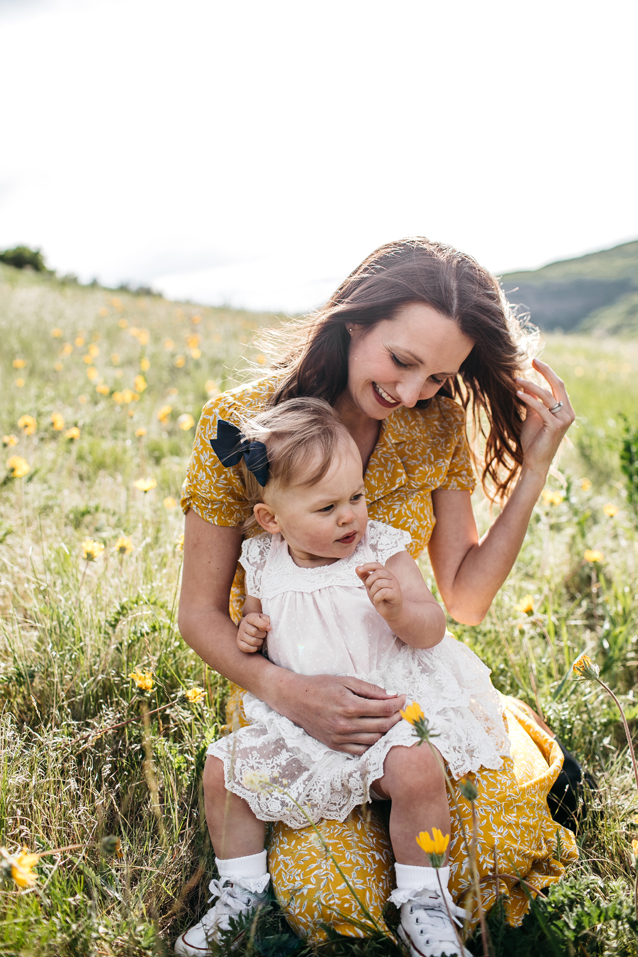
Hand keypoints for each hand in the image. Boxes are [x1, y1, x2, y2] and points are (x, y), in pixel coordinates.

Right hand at [237, 612, 270, 653]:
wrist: (252, 629)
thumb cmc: (260, 624)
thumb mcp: (264, 618)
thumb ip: (267, 620)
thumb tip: (268, 627)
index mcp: (249, 617)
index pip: (254, 619)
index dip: (263, 624)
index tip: (269, 628)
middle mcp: (243, 625)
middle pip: (254, 632)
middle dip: (263, 635)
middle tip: (264, 634)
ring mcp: (240, 634)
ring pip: (252, 641)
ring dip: (260, 642)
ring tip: (261, 639)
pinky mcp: (239, 643)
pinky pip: (247, 648)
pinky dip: (254, 648)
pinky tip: (256, 645)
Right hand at [277, 672, 405, 755]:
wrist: (295, 699)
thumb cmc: (321, 686)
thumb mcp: (346, 681)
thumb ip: (370, 689)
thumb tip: (393, 695)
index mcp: (349, 706)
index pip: (384, 709)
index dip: (398, 704)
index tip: (404, 698)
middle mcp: (345, 725)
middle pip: (383, 726)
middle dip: (397, 718)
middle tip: (403, 710)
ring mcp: (340, 738)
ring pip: (374, 740)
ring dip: (388, 732)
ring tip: (393, 721)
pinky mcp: (335, 746)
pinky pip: (361, 750)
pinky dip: (373, 744)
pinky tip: (378, 734)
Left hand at [356, 561, 402, 620]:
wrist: (390, 611)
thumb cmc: (381, 598)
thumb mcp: (370, 586)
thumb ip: (364, 577)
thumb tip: (357, 568)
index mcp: (386, 574)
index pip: (377, 565)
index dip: (368, 566)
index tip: (360, 570)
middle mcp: (392, 577)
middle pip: (377, 574)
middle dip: (369, 582)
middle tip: (370, 591)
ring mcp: (395, 586)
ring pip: (379, 584)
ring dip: (373, 592)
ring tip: (375, 597)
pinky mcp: (396, 594)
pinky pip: (383, 593)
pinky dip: (377, 598)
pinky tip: (378, 600)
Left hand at [515, 358, 574, 476]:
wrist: (535, 461)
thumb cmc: (534, 440)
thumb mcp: (533, 416)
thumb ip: (533, 401)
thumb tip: (526, 385)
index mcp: (565, 409)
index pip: (558, 385)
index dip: (547, 372)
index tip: (534, 361)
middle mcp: (568, 412)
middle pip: (557, 385)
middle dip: (545, 371)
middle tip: (532, 360)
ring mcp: (564, 419)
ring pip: (547, 395)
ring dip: (531, 385)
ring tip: (516, 380)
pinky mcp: (555, 426)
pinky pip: (541, 408)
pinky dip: (529, 399)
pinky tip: (518, 394)